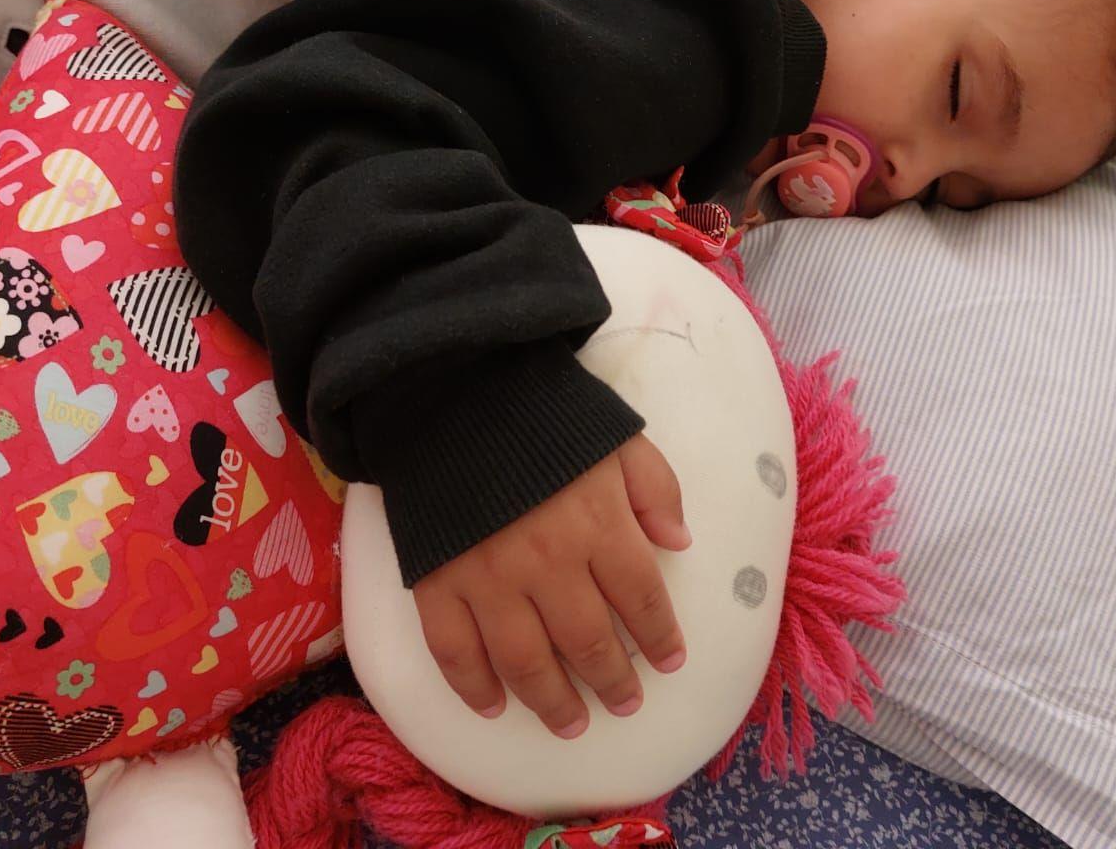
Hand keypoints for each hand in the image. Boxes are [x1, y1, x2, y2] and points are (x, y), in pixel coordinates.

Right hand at [412, 434, 691, 738]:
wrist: (449, 390)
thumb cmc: (544, 413)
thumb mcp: (617, 436)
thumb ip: (655, 488)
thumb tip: (680, 543)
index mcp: (597, 523)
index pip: (641, 598)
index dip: (661, 636)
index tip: (671, 662)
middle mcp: (547, 562)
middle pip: (588, 642)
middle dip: (612, 682)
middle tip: (625, 705)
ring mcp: (487, 578)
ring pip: (526, 662)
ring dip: (552, 702)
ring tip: (571, 725)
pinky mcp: (435, 582)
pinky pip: (454, 652)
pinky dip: (473, 688)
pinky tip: (493, 707)